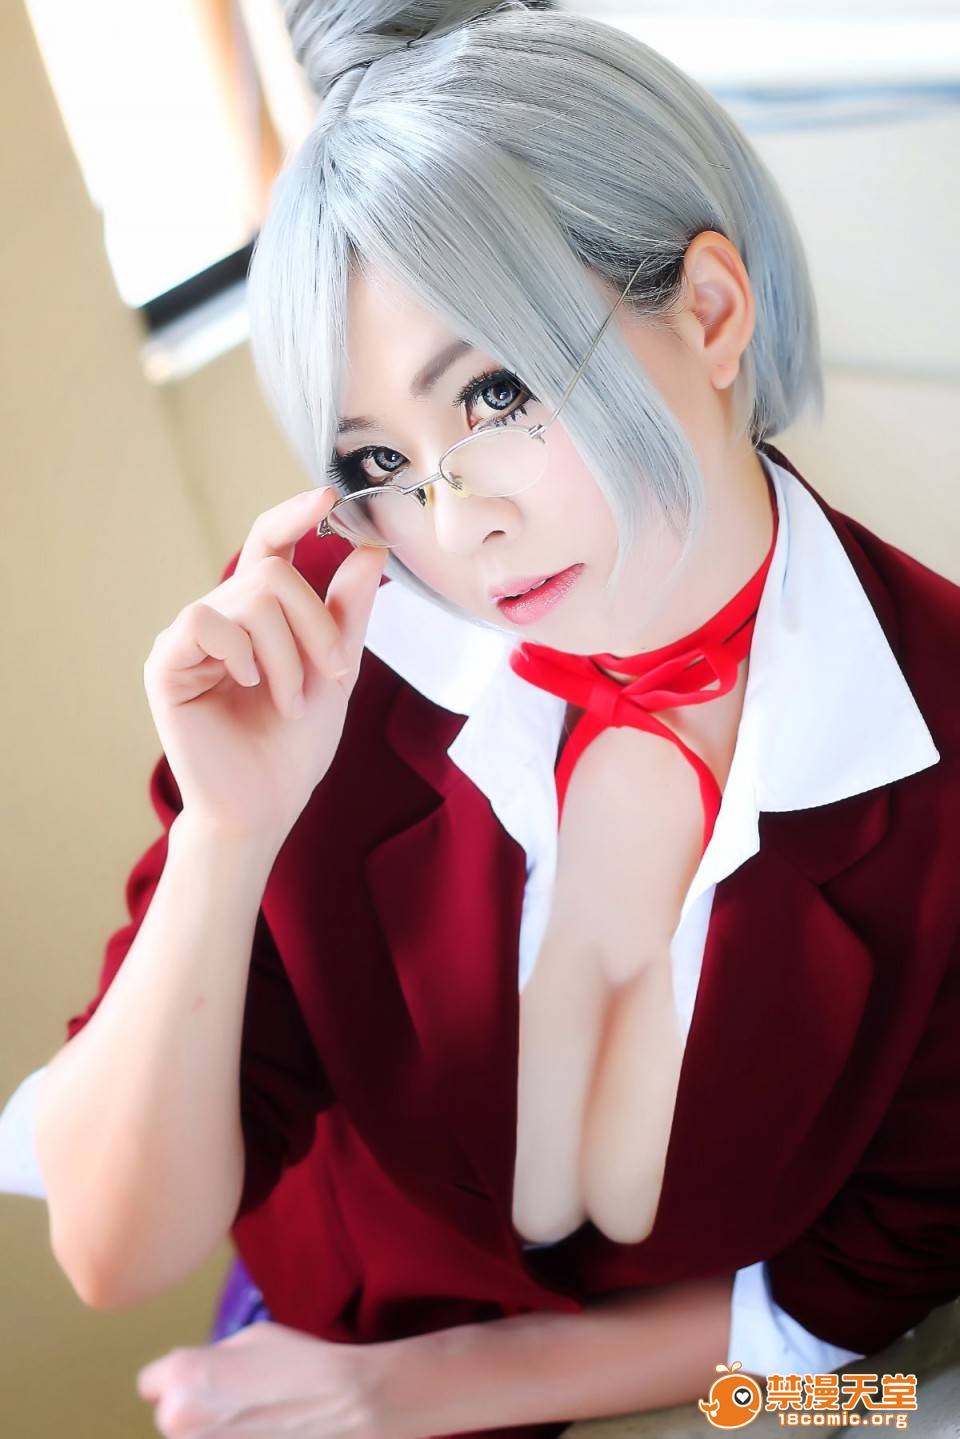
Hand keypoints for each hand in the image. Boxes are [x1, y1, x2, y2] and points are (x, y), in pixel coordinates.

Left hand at [135, 1319, 387, 1438]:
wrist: (349, 1407)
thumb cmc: (303, 1366)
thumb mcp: (252, 1337)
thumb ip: (210, 1357)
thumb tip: (190, 1375)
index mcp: (182, 1376)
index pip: (150, 1383)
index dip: (177, 1381)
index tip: (203, 1386)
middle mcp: (178, 1421)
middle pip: (169, 1418)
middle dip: (195, 1414)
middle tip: (238, 1409)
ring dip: (211, 1436)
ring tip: (256, 1428)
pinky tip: (262, 1437)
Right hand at [142, 487, 386, 843]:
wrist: (265, 806)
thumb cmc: (294, 747)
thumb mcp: (336, 671)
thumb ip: (348, 611)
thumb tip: (371, 545)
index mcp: (259, 615)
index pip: (270, 545)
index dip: (294, 515)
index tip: (328, 496)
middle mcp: (221, 616)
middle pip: (273, 573)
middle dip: (315, 626)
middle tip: (330, 677)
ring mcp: (190, 637)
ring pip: (250, 598)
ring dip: (287, 655)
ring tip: (289, 702)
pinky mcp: (166, 661)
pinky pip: (206, 620)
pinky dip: (240, 652)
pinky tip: (245, 685)